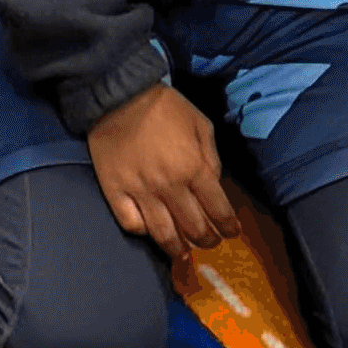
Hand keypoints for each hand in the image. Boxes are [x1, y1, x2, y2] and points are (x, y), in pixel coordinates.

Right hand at [87, 81, 238, 256]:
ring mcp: (140, 192)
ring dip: (178, 248)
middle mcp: (169, 186)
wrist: (119, 96)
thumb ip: (211, 159)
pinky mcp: (115, 192)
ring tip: (183, 252)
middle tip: (210, 242)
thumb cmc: (165, 107)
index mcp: (194, 168)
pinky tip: (151, 232)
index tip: (232, 233)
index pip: (218, 210)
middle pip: (193, 227)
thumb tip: (214, 186)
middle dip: (207, 240)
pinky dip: (144, 232)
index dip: (228, 226)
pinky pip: (131, 224)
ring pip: (163, 234)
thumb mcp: (201, 125)